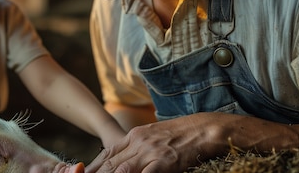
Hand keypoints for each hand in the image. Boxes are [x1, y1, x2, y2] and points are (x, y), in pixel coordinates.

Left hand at [86, 113, 222, 172]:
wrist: (204, 129)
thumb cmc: (181, 134)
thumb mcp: (153, 135)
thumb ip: (137, 145)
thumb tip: (124, 160)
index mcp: (134, 136)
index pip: (107, 153)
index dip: (94, 166)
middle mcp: (138, 143)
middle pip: (110, 163)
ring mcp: (150, 152)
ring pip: (121, 170)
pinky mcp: (163, 162)